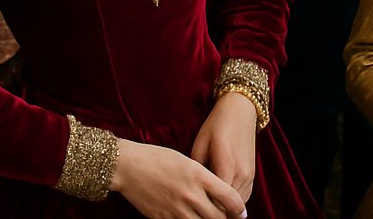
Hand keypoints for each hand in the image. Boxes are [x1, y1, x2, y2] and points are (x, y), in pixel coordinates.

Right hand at [111, 139, 246, 218]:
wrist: (131, 167)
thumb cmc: (160, 158)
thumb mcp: (188, 161)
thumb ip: (204, 178)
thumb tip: (219, 192)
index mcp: (199, 176)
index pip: (228, 197)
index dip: (238, 208)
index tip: (242, 212)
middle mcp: (190, 194)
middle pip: (217, 216)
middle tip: (230, 218)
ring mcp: (176, 209)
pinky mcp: (162, 218)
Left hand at [191, 92, 258, 204]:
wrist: (241, 108)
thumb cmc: (217, 124)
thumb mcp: (200, 145)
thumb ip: (195, 171)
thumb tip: (187, 191)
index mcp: (227, 167)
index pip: (216, 203)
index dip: (204, 211)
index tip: (192, 212)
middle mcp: (241, 174)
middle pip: (228, 208)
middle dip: (214, 214)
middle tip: (198, 212)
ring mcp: (249, 174)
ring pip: (238, 205)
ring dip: (225, 210)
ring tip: (208, 209)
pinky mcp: (252, 172)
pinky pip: (244, 196)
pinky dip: (233, 203)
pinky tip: (220, 200)